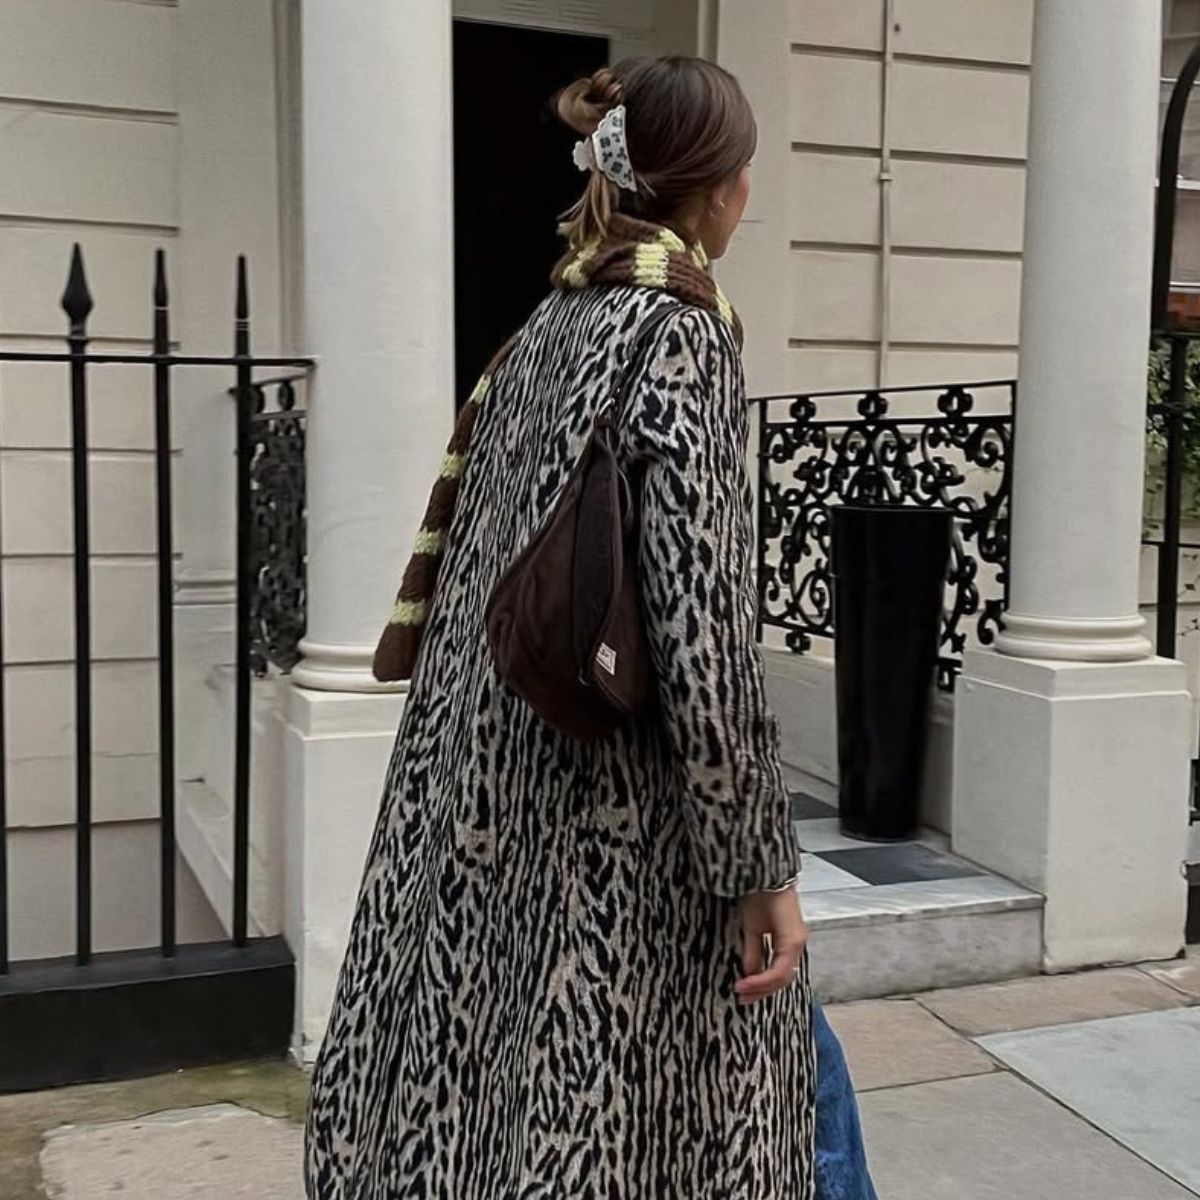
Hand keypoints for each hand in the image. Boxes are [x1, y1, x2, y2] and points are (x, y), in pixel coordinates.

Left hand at [734, 886, 806, 1004]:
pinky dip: (769, 972)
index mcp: (792, 940)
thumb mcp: (751, 923)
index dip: (758, 985)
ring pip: (784, 972)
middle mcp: (797, 942)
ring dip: (765, 984)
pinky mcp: (789, 936)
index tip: (740, 987)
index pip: (778, 974)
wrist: (769, 871)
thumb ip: (752, 950)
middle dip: (762, 990)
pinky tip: (756, 976)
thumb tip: (748, 973)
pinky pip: (782, 961)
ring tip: (746, 991)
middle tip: (741, 997)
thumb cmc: (761, 891)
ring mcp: (795, 940)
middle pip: (783, 977)